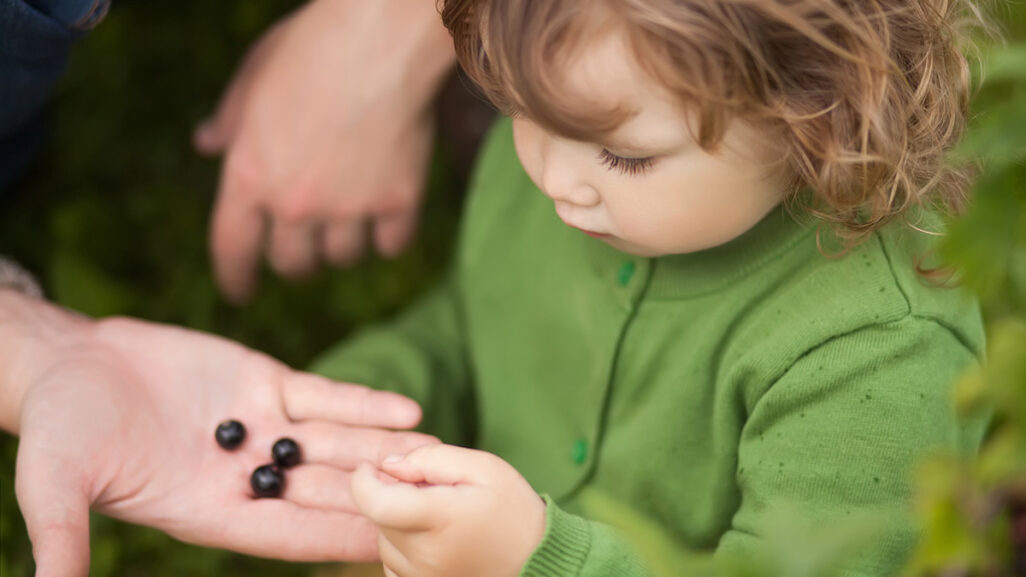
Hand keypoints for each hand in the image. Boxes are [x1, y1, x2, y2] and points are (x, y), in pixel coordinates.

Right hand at [10, 308, 437, 574]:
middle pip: (325, 492)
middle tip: (434, 502)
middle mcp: (246, 476)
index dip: (335, 540)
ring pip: (335, 445)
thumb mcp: (54, 484)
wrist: (69, 364)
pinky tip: (405, 411)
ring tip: (437, 455)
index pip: (285, 535)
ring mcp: (262, 428)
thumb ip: (62, 536)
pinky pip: (323, 397)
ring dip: (385, 452)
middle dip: (378, 496)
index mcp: (208, 511)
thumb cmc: (58, 430)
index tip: (386, 548)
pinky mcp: (265, 382)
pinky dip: (362, 405)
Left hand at [196, 0, 454, 302]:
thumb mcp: (252, 77)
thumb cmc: (310, 47)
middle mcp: (294, 203)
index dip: (235, 278)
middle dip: (296, 263)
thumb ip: (229, 120)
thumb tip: (206, 145)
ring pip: (343, 258)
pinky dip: (390, 237)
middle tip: (306, 251)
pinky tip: (390, 216)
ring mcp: (348, 207)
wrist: (379, 39)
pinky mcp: (398, 201)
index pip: (231, 249)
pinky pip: (392, 245)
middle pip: (293, 265)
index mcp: (248, 176)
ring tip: (350, 221)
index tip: (240, 293)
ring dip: (343, 246)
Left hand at [350, 444, 546, 576]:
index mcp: (440, 519)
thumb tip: (389, 465)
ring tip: (439, 514)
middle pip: (379, 517)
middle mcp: (425, 556)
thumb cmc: (513, 509)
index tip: (371, 466)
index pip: (375, 503)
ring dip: (398, 520)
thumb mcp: (482, 467)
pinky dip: (403, 545)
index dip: (362, 481)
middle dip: (392, 494)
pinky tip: (433, 536)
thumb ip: (431, 459)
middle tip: (431, 488)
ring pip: (384, 539)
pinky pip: (392, 562)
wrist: (537, 560)